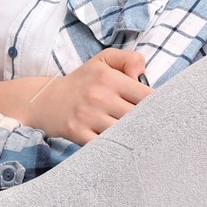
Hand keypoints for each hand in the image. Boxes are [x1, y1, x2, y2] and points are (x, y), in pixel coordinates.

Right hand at [24, 49, 151, 143]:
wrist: (44, 100)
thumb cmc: (81, 82)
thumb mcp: (102, 61)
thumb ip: (128, 59)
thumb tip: (142, 73)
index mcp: (108, 77)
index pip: (147, 96)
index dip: (160, 107)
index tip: (162, 113)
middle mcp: (98, 96)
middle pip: (139, 117)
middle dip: (149, 124)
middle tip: (155, 129)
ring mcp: (87, 115)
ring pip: (125, 132)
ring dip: (134, 137)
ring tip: (140, 138)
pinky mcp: (78, 132)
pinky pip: (105, 145)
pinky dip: (115, 147)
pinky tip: (120, 146)